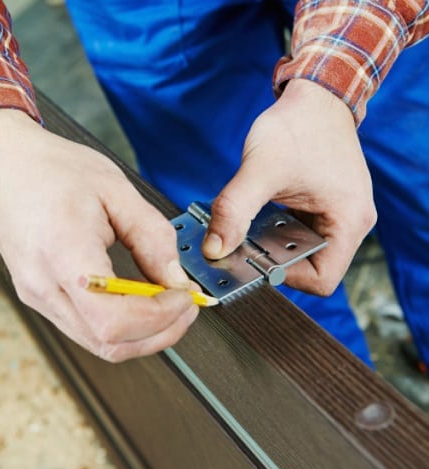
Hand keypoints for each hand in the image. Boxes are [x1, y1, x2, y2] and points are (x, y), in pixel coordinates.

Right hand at [0, 110, 198, 361]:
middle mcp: (44, 286)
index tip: (184, 295)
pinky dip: (123, 325)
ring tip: (169, 304)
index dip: (159, 317)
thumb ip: (152, 238)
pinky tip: (141, 302)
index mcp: (62, 253)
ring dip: (144, 333)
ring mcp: (38, 296)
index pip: (113, 319)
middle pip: (109, 343)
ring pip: (100, 344)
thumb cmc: (54, 170)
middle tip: (186, 305)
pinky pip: (87, 329)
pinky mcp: (40, 297)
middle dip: (160, 332)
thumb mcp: (116, 190)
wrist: (5, 166)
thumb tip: (175, 279)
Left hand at [202, 79, 376, 295]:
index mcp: (349, 221)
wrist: (315, 95)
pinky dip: (274, 230)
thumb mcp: (260, 170)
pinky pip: (298, 232)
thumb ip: (234, 211)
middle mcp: (350, 223)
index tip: (254, 258)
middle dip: (272, 259)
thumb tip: (213, 250)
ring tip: (245, 230)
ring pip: (301, 250)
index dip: (285, 277)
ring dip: (270, 245)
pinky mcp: (324, 207)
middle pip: (310, 266)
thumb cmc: (297, 125)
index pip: (321, 279)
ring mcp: (338, 215)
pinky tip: (253, 217)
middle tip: (242, 246)